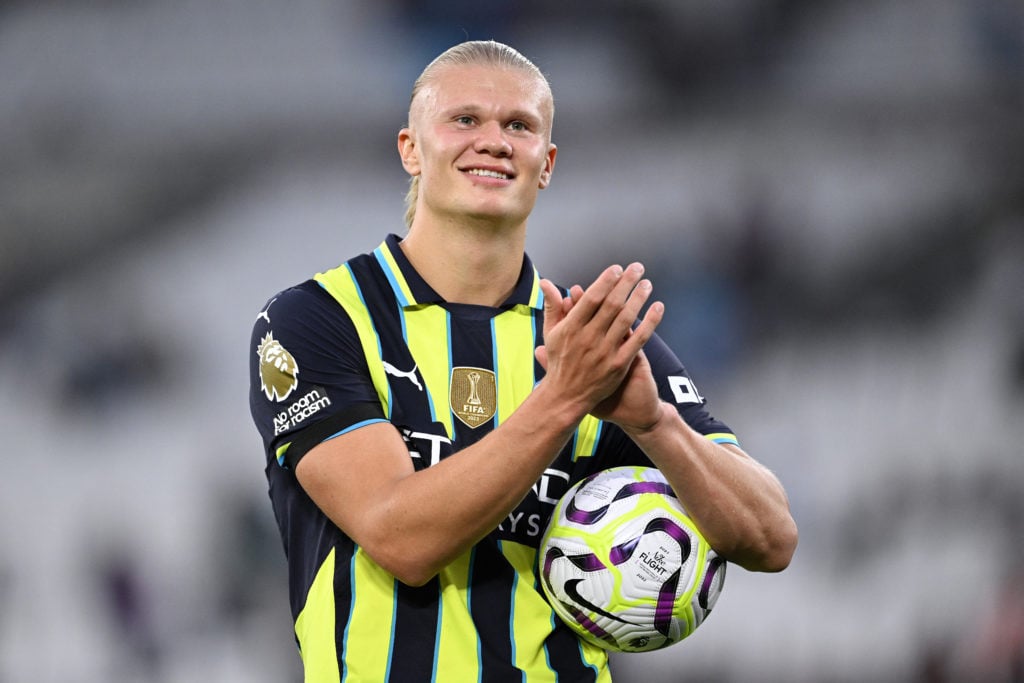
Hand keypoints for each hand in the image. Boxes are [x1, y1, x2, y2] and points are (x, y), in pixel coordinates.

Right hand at [535, 263, 663, 423]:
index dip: (606, 281)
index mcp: (571, 328)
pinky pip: (638, 340)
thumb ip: (553, 306)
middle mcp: (588, 338)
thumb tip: (546, 282)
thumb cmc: (559, 362)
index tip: (617, 268)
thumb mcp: (551, 333)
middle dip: (626, 283)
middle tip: (637, 268)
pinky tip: (658, 308)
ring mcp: (605, 352)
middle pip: (612, 304)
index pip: (592, 298)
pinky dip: (650, 323)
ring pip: (626, 319)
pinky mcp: (619, 365)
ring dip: (638, 298)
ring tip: (647, 284)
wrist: (566, 397)